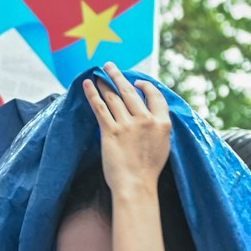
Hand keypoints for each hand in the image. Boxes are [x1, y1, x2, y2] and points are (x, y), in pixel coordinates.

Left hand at [85, 63, 171, 194]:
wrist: (136, 185)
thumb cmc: (149, 170)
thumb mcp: (163, 145)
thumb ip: (158, 127)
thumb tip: (149, 116)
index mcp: (162, 123)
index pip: (155, 96)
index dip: (145, 86)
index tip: (137, 82)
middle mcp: (146, 120)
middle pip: (130, 92)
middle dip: (119, 76)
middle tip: (110, 65)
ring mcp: (128, 125)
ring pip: (114, 97)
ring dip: (104, 83)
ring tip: (97, 74)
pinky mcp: (110, 132)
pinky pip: (100, 108)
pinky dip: (92, 94)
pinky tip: (86, 84)